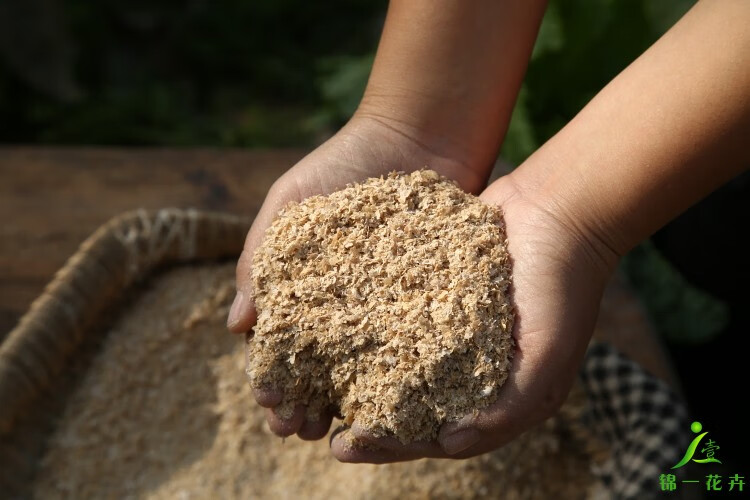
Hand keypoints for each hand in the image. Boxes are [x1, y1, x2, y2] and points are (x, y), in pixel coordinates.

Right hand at [227, 113, 486, 440]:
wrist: (418, 134)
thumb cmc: (344, 164)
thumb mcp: (291, 203)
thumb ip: (261, 258)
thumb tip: (236, 326)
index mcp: (304, 287)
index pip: (282, 348)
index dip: (274, 382)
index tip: (272, 408)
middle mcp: (345, 303)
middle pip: (322, 369)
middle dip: (308, 403)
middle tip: (303, 431)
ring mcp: (389, 305)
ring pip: (367, 368)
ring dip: (352, 402)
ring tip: (344, 430)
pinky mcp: (431, 299)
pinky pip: (415, 344)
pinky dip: (402, 376)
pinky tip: (396, 402)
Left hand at [329, 172, 618, 461]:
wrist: (556, 207)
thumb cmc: (561, 285)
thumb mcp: (547, 355)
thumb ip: (508, 407)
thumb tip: (448, 444)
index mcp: (494, 392)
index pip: (437, 432)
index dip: (393, 445)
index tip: (348, 446)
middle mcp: (467, 364)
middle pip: (408, 403)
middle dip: (368, 420)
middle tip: (325, 431)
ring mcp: (447, 327)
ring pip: (395, 360)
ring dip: (358, 376)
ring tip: (316, 384)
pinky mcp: (432, 290)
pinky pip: (394, 315)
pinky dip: (367, 326)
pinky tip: (332, 326)